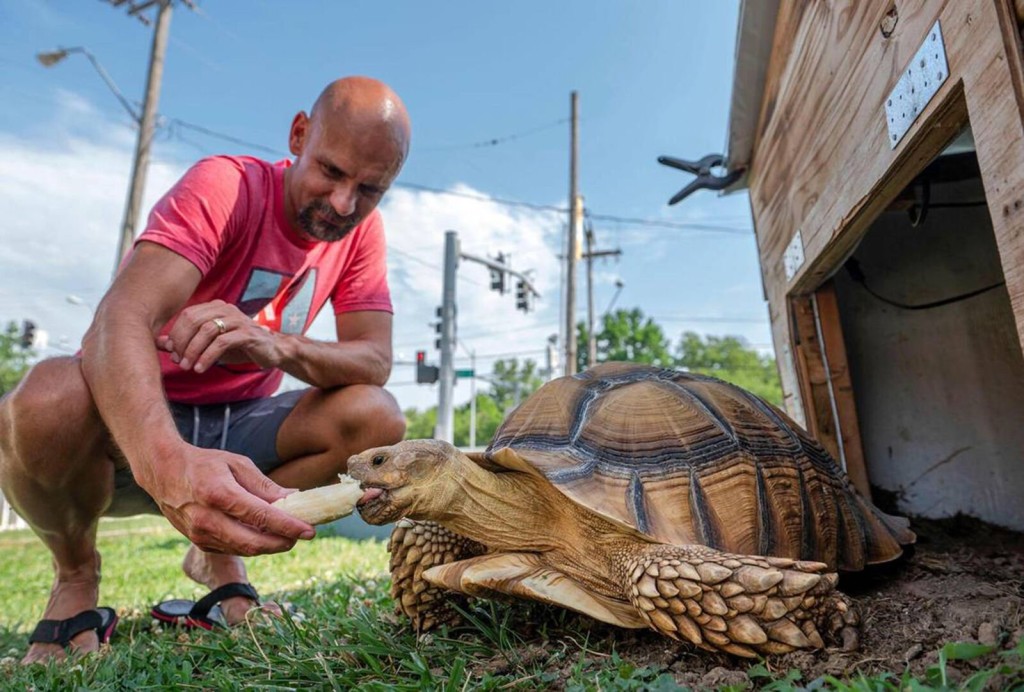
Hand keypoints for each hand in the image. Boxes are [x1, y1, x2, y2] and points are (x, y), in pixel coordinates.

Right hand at [136, 441, 314, 554]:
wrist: (163, 472)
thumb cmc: (204, 464)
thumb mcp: (237, 464)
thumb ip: (264, 486)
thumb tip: (295, 497)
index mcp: (219, 493)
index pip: (261, 516)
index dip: (288, 526)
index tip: (309, 530)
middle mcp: (207, 518)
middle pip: (252, 542)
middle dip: (282, 542)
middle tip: (302, 536)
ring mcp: (199, 534)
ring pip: (243, 549)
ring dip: (269, 546)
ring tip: (288, 536)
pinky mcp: (198, 542)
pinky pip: (232, 549)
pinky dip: (252, 546)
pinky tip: (265, 537)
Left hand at [156, 299, 282, 372]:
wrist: (272, 350)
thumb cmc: (239, 346)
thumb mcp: (209, 344)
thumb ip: (186, 342)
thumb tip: (159, 343)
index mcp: (215, 307)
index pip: (187, 316)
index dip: (176, 335)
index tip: (172, 354)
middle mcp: (226, 309)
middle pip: (194, 321)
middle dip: (183, 343)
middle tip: (179, 362)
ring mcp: (238, 320)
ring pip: (207, 330)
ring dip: (193, 351)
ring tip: (188, 367)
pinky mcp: (247, 334)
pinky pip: (222, 342)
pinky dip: (208, 356)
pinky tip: (202, 368)